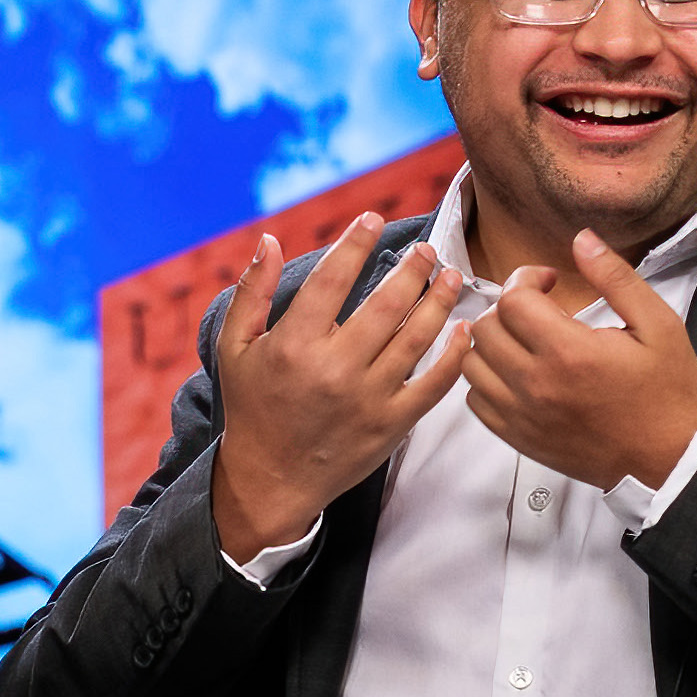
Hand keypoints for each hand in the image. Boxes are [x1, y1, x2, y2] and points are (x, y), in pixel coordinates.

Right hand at [208, 211, 473, 558]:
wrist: (271, 479)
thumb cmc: (253, 407)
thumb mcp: (234, 348)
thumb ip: (251, 292)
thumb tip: (268, 239)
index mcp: (293, 344)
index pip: (332, 279)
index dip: (355, 242)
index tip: (373, 218)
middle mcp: (333, 369)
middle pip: (386, 303)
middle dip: (413, 268)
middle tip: (427, 250)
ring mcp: (367, 398)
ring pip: (416, 337)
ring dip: (439, 300)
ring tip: (450, 277)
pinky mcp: (391, 424)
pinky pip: (433, 384)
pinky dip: (453, 355)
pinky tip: (462, 330)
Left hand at [461, 230, 696, 491]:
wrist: (666, 459)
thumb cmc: (667, 391)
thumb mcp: (658, 325)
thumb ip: (617, 278)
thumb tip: (581, 239)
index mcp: (569, 351)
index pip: (512, 299)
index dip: (526, 279)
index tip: (549, 282)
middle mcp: (535, 383)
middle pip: (485, 327)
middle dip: (508, 307)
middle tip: (537, 308)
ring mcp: (521, 414)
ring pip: (471, 362)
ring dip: (490, 341)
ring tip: (521, 337)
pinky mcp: (516, 437)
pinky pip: (475, 400)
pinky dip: (486, 379)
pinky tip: (514, 370)